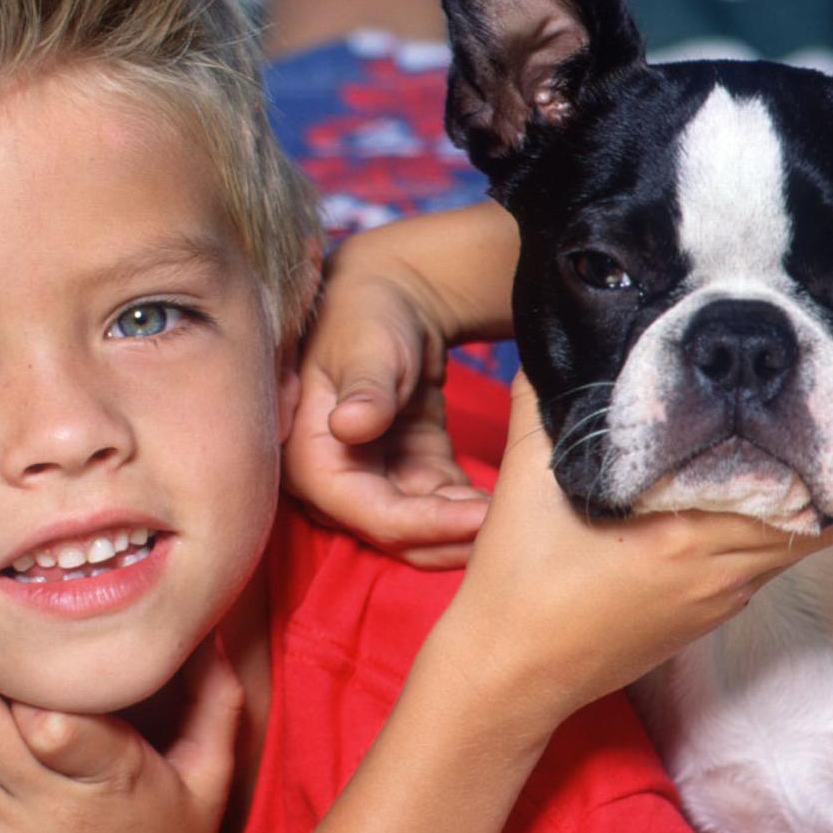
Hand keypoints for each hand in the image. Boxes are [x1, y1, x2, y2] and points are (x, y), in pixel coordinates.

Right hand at [288, 240, 494, 565]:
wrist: (390, 293)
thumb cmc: (369, 314)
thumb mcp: (368, 346)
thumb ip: (364, 388)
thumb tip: (350, 427)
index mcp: (312, 456)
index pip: (370, 513)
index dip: (425, 525)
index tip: (480, 519)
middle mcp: (336, 478)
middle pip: (395, 533)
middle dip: (451, 540)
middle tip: (512, 534)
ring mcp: (373, 477)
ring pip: (421, 528)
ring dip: (465, 530)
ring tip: (519, 521)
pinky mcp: (406, 470)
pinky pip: (440, 504)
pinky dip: (470, 509)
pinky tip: (509, 504)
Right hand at [431, 374, 832, 736]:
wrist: (510, 673)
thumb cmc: (518, 580)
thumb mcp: (529, 475)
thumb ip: (545, 398)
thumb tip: (566, 340)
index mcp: (689, 534)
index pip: (796, 497)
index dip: (813, 453)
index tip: (809, 411)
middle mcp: (719, 572)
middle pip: (812, 525)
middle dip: (816, 476)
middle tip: (807, 426)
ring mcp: (716, 602)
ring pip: (788, 550)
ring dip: (792, 508)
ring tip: (780, 457)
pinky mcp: (703, 621)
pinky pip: (756, 571)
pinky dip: (761, 537)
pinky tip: (735, 505)